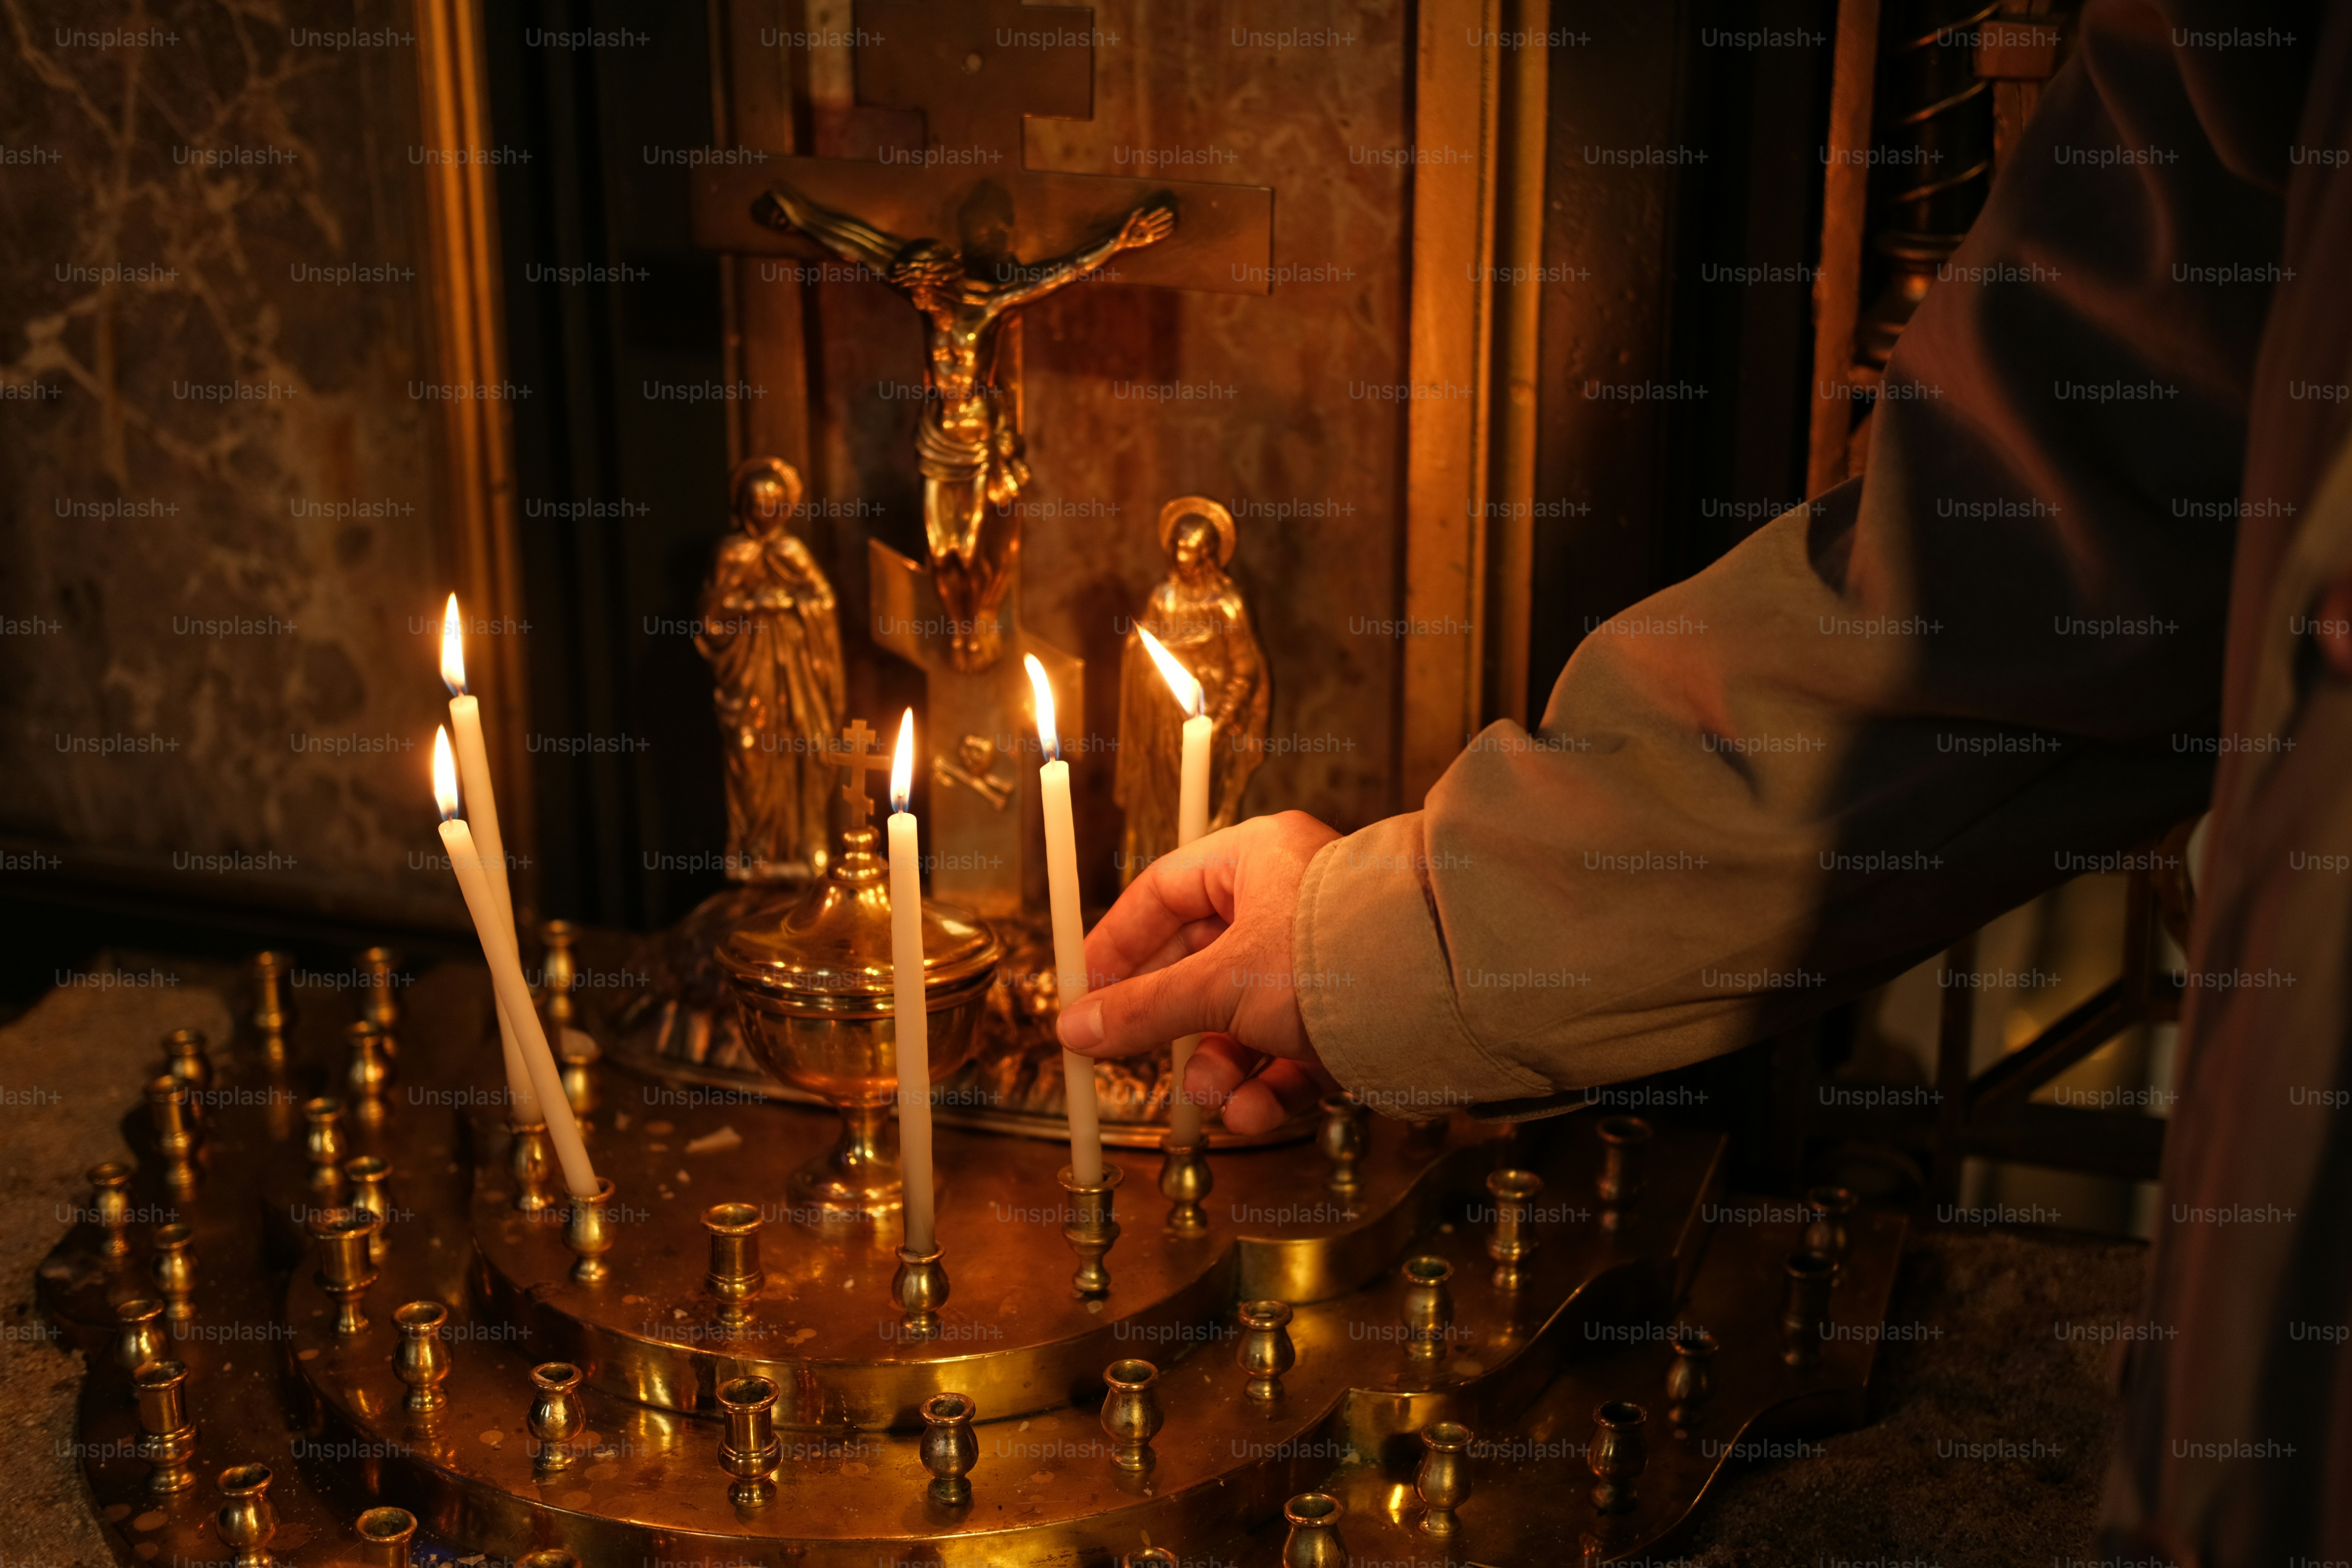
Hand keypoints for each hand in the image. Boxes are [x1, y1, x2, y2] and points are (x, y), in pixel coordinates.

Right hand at [1056, 811, 1340, 1134]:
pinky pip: (1289, 1055)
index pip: (1163, 893)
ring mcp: (1318, 965)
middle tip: (1134, 1062)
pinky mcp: (1348, 1019)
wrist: (1441, 997)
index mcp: (1255, 861)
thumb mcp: (1221, 984)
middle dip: (1175, 1028)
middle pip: (1199, 967)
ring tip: (1217, 1097)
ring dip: (1221, 1070)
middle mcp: (1286, 905)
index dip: (1118, 945)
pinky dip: (1268, 1088)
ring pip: (1242, 1022)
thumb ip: (1144, 1010)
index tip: (1085, 995)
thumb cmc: (1328, 957)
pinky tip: (1255, 1112)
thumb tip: (1072, 1031)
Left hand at [1118, 202, 1177, 250]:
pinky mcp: (1150, 239)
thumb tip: (1142, 208)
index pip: (1152, 215)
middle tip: (1170, 214)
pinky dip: (1164, 233)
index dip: (1158, 212)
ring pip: (1159, 228)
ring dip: (1165, 225)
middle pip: (1157, 221)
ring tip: (1171, 222)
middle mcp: (1147, 227)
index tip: (1164, 208)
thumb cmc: (1124, 232)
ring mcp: (1149, 233)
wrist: (1123, 242)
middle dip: (1164, 217)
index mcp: (1143, 221)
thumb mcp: (1128, 223)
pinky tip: (1169, 231)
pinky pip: (1158, 236)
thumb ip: (1134, 216)